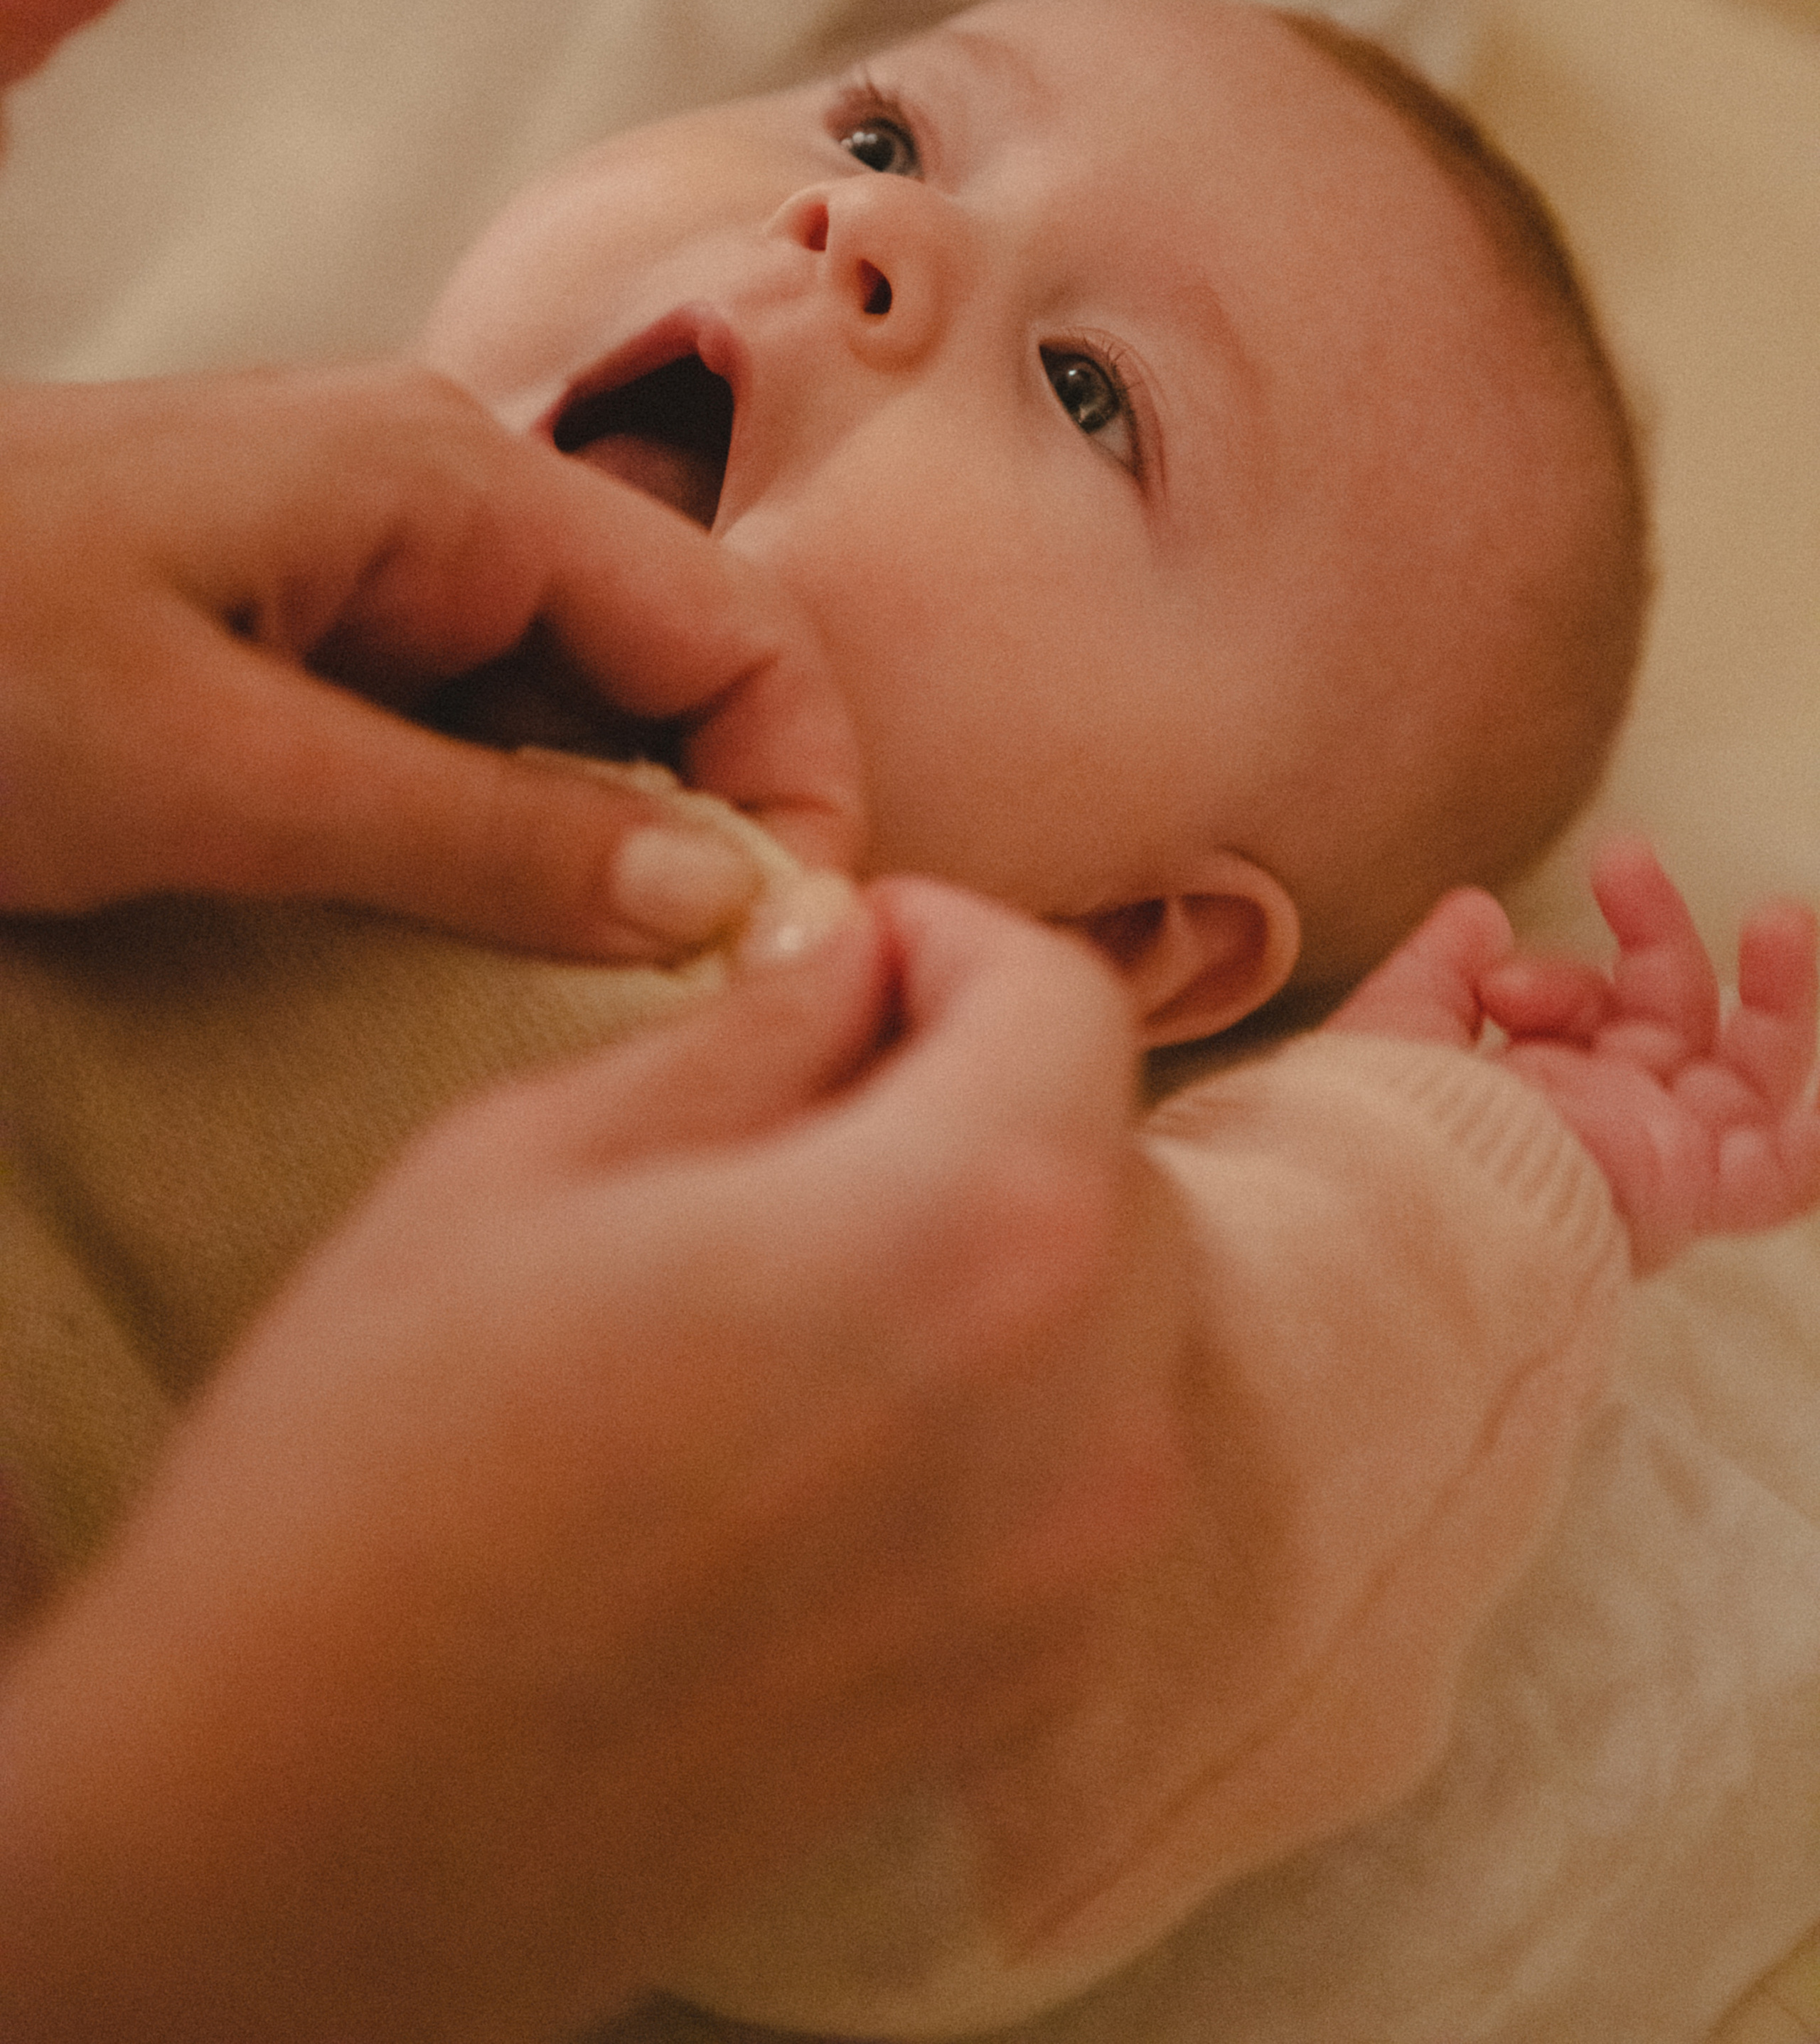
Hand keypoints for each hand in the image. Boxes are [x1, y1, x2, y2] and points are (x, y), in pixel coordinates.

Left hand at [0, 365, 862, 952]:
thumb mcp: (220, 777)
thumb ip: (483, 838)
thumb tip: (717, 894)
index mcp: (448, 486)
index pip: (732, 625)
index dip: (803, 787)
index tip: (793, 956)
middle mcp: (437, 499)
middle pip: (672, 665)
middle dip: (713, 828)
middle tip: (696, 1011)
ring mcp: (369, 560)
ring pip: (572, 711)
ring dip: (603, 848)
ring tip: (585, 998)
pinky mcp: (304, 628)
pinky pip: (464, 733)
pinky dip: (498, 837)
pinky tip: (471, 938)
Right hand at [0, 881, 1170, 2043]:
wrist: (307, 1823)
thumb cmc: (378, 1466)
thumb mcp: (531, 1159)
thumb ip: (744, 1037)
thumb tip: (846, 970)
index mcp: (971, 1230)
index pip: (1066, 999)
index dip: (952, 936)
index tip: (848, 949)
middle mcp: (1078, 1409)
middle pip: (1108, 1148)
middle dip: (982, 1078)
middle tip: (811, 1083)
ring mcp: (1066, 1573)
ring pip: (1113, 1308)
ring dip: (998, 1230)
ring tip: (806, 1244)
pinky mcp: (1019, 1684)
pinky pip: (1076, 1460)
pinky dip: (999, 1380)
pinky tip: (823, 1397)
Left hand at [1330, 839, 1819, 1273]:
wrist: (1400, 1183)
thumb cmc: (1384, 1122)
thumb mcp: (1403, 1025)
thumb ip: (1439, 967)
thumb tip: (1479, 912)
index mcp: (1542, 1101)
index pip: (1588, 1014)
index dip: (1556, 982)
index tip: (1498, 979)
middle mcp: (1607, 1130)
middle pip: (1670, 1018)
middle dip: (1655, 929)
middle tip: (1623, 855)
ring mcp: (1657, 1158)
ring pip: (1751, 1073)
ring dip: (1776, 990)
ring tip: (1782, 916)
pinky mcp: (1692, 1190)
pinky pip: (1784, 1179)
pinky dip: (1817, 1142)